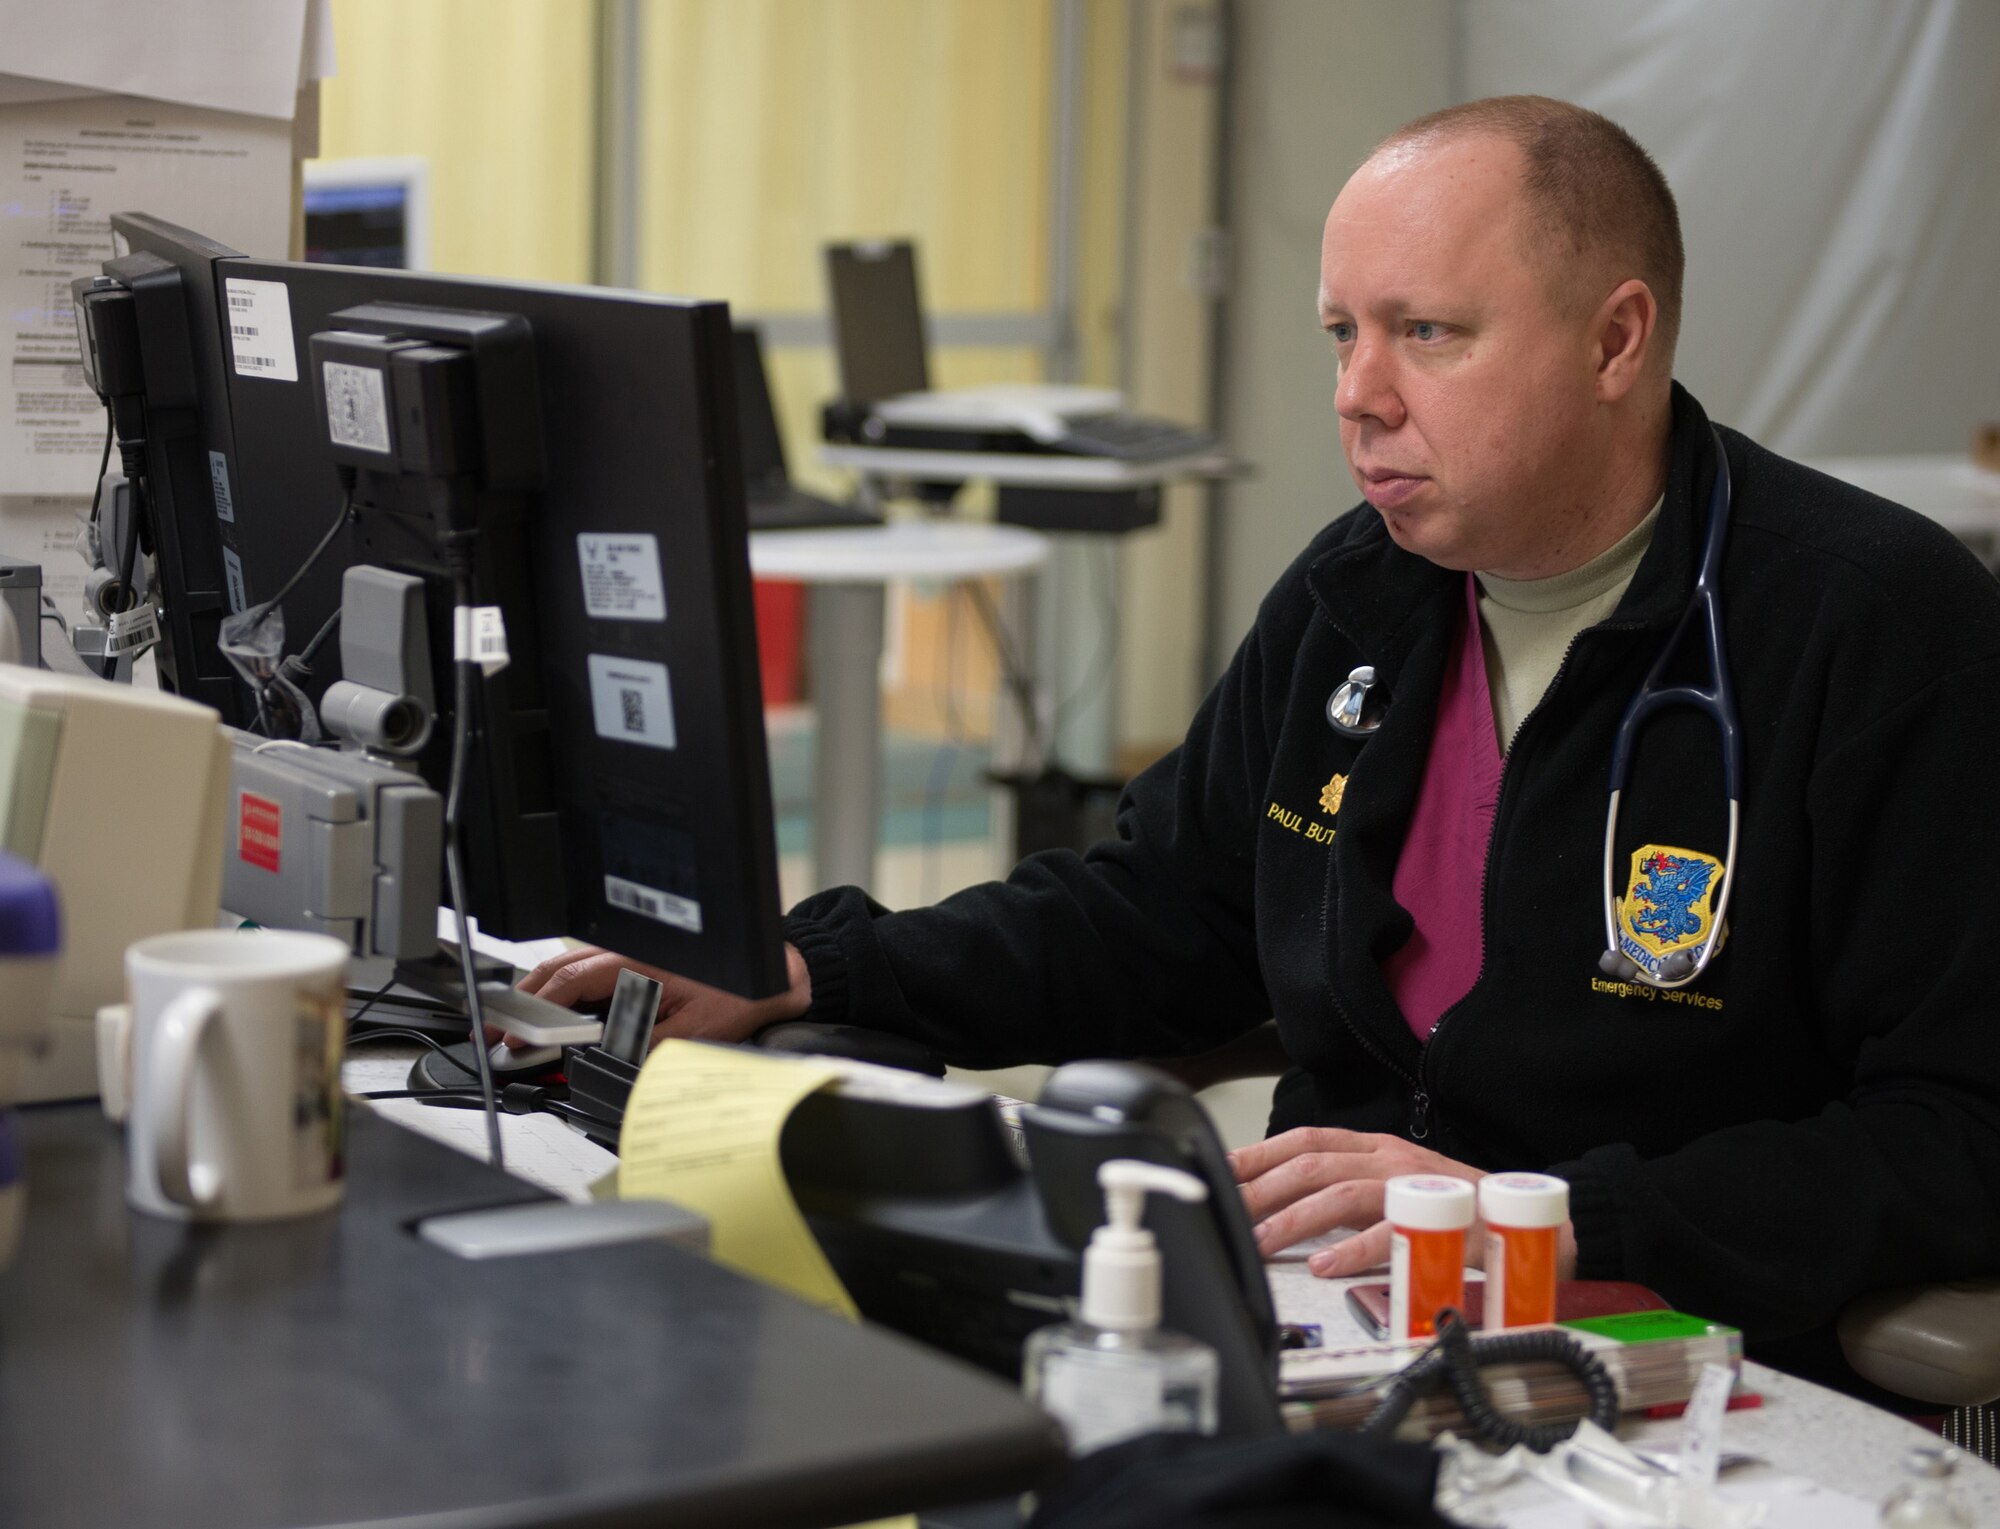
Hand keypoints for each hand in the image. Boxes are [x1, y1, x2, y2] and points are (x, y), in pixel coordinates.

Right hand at [514, 942, 812, 1049]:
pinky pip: (588, 976)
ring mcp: (627, 956)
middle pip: (555, 973)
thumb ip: (641, 1047)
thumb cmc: (738, 994)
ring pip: (567, 972)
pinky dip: (563, 995)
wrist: (775, 974)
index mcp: (631, 964)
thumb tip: (601, 1061)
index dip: (534, 1015)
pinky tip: (556, 1017)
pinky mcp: (634, 964)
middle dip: (520, 1004)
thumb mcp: (688, 1032)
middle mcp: (624, 954)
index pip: (567, 986)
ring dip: (539, 998)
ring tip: (514, 1029)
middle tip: (495, 1034)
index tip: (514, 1039)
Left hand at [1228, 1127, 1576, 1280]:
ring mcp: (1416, 1187)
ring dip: (1295, 1218)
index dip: (1258, 1154)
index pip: (1304, 1139)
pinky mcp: (1443, 1222)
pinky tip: (1326, 1266)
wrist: (1533, 1217)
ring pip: (1342, 1192)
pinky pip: (1394, 1233)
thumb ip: (1345, 1186)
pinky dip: (1355, 1251)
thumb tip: (1280, 1200)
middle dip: (1261, 1188)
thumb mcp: (1393, 1184)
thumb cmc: (1457, 1205)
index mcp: (1375, 1147)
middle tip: (1227, 1213)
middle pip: (1312, 1163)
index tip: (1219, 1172)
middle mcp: (1390, 1158)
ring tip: (1263, 1241)